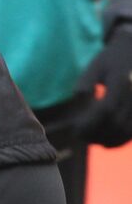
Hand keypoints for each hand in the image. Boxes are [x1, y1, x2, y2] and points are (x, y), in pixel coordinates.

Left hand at [74, 28, 131, 146]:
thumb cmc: (112, 60)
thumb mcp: (96, 65)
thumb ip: (86, 80)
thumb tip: (79, 96)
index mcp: (121, 83)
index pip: (106, 109)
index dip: (90, 123)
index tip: (75, 129)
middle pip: (117, 123)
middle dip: (96, 134)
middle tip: (79, 137)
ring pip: (127, 132)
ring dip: (108, 140)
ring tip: (90, 140)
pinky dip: (120, 141)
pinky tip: (104, 143)